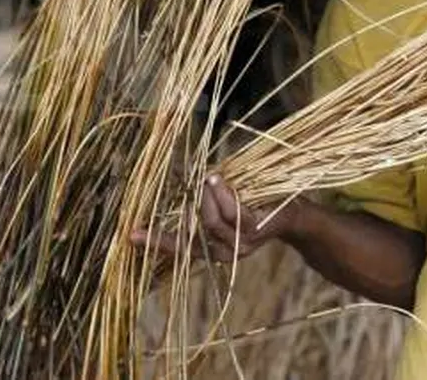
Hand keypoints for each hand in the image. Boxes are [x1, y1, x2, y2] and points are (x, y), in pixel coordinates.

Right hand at [129, 174, 289, 266]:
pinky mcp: (256, 230)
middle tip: (181, 184)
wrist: (295, 213)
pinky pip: (234, 213)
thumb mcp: (224, 200)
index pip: (179, 248)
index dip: (155, 241)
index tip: (131, 234)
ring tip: (207, 176)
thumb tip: (174, 173)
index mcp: (212, 248)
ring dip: (207, 196)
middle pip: (193, 235)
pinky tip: (217, 179)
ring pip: (213, 222)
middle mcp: (224, 251)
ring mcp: (241, 243)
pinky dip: (223, 194)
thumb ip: (201, 197)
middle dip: (186, 207)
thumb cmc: (254, 202)